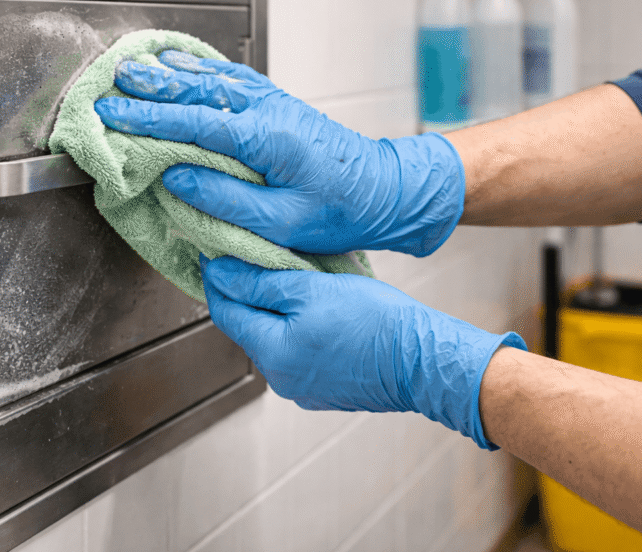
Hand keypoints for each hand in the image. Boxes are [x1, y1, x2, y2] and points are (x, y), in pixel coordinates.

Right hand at [93, 51, 464, 256]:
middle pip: (198, 92)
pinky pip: (234, 78)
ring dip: (171, 73)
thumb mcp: (283, 222)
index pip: (193, 124)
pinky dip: (203, 69)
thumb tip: (177, 179)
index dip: (147, 120)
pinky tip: (184, 65)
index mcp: (266, 140)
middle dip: (149, 89)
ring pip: (214, 79)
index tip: (111, 115)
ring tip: (135, 68)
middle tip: (109, 84)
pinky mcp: (279, 104)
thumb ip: (226, 201)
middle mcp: (267, 112)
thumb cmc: (340, 211)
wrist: (386, 189)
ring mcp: (274, 103)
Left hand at [200, 255, 526, 448]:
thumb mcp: (312, 288)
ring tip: (287, 278)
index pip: (225, 311)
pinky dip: (296, 330)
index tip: (217, 252)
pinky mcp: (325, 390)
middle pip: (248, 327)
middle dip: (247, 293)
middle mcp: (280, 379)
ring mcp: (303, 389)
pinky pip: (298, 354)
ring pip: (273, 340)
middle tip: (252, 258)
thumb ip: (261, 281)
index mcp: (272, 354)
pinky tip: (314, 310)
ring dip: (273, 311)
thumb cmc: (375, 321)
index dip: (218, 279)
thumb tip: (220, 272)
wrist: (424, 359)